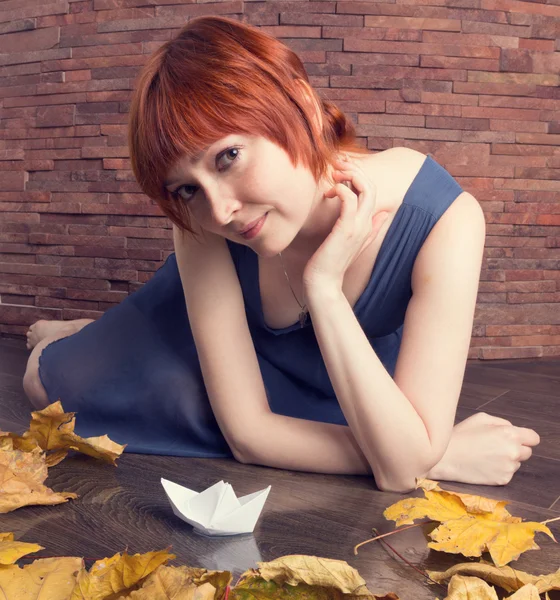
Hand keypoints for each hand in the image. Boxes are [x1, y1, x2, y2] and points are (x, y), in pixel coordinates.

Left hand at [302, 156, 388, 290]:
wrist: (324, 283)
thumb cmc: (331, 262)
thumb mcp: (353, 243)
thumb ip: (370, 228)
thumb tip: (382, 214)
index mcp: (368, 224)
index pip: (372, 191)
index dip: (359, 176)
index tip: (340, 173)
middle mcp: (366, 223)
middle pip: (372, 186)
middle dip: (355, 170)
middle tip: (336, 167)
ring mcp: (358, 226)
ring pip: (366, 189)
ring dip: (350, 175)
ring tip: (334, 176)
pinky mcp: (346, 229)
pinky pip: (349, 198)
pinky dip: (341, 189)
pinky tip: (329, 193)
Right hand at [427, 412, 539, 485]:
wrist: (446, 458)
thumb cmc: (461, 435)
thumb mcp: (480, 418)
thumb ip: (501, 422)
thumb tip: (513, 429)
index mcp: (509, 434)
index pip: (534, 438)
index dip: (525, 438)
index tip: (517, 439)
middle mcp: (513, 451)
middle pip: (527, 452)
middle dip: (516, 449)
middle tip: (496, 447)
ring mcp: (509, 467)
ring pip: (517, 463)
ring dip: (507, 460)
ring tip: (486, 456)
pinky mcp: (503, 480)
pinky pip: (507, 473)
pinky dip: (499, 470)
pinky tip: (483, 465)